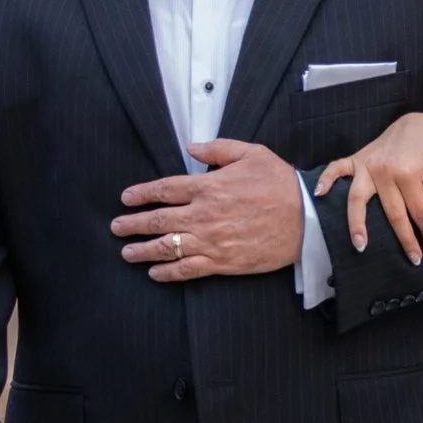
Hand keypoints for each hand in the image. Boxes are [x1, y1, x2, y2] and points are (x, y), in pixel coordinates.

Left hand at [114, 139, 302, 282]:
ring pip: (167, 247)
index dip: (141, 194)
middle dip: (132, 224)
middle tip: (116, 227)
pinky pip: (188, 269)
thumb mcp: (252, 153)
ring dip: (142, 251)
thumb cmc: (281, 184)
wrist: (306, 218)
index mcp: (209, 186)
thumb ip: (218, 149)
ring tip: (127, 252)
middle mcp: (204, 214)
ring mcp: (211, 240)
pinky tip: (155, 273)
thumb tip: (191, 148)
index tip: (126, 198)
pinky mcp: (223, 262)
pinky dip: (168, 272)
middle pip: (158, 220)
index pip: (164, 190)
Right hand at [315, 111, 422, 263]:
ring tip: (361, 247)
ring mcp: (367, 165)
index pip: (417, 210)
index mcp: (407, 172)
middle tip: (415, 259)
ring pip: (358, 199)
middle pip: (392, 213)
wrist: (416, 121)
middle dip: (405, 237)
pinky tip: (319, 194)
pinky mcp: (357, 159)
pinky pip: (337, 168)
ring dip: (357, 224)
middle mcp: (383, 170)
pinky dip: (326, 180)